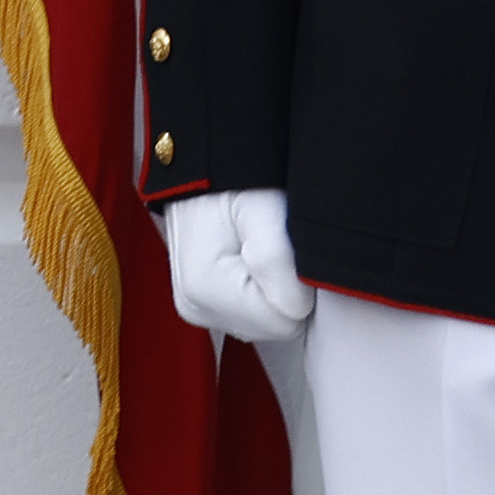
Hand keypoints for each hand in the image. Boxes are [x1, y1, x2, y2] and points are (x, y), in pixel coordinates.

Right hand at [158, 187, 311, 346]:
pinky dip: (261, 292)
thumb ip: (280, 264)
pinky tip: (253, 260)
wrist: (205, 166)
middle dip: (288, 291)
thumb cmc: (239, 181)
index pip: (286, 323)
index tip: (286, 247)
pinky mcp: (201, 303)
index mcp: (205, 290)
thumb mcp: (266, 211)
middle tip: (277, 245)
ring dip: (276, 291)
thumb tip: (297, 308)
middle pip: (275, 328)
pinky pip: (251, 315)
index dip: (299, 286)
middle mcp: (195, 306)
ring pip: (266, 324)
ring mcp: (196, 307)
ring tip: (264, 247)